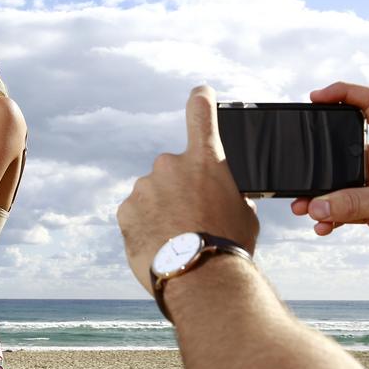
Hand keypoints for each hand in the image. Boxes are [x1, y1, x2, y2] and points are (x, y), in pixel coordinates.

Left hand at [117, 85, 258, 292]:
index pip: (202, 114)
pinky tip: (159, 244)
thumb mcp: (243, 212)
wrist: (200, 276)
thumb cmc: (228, 246)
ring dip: (160, 209)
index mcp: (206, 160)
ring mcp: (145, 186)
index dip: (201, 99)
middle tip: (191, 219)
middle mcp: (171, 165)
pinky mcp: (125, 209)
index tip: (200, 92)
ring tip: (176, 239)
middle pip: (173, 171)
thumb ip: (227, 192)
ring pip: (152, 193)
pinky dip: (144, 225)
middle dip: (179, 189)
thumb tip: (220, 194)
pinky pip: (135, 213)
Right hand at [292, 82, 368, 277]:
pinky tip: (322, 226)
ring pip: (338, 182)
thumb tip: (316, 204)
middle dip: (319, 157)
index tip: (316, 97)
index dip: (345, 93)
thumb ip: (355, 202)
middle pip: (343, 146)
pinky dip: (328, 216)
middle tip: (299, 167)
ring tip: (303, 208)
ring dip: (319, 195)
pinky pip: (342, 207)